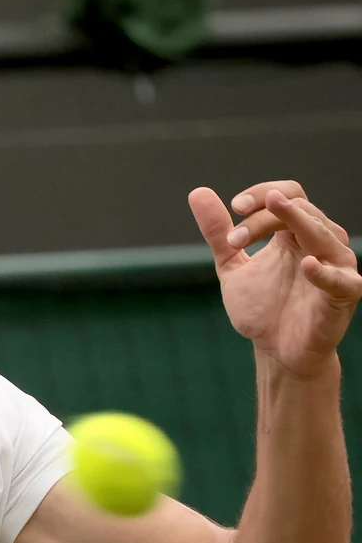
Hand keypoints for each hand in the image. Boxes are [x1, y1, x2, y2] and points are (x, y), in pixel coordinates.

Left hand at [189, 181, 361, 376]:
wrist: (276, 350)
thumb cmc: (262, 306)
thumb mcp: (231, 265)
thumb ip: (217, 232)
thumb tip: (197, 192)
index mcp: (294, 233)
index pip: (287, 195)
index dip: (262, 194)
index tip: (235, 207)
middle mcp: (319, 242)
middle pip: (301, 208)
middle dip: (265, 217)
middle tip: (235, 239)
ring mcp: (335, 266)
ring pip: (324, 232)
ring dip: (291, 228)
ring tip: (255, 234)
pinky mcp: (344, 294)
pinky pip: (341, 278)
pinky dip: (324, 271)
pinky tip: (306, 265)